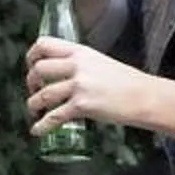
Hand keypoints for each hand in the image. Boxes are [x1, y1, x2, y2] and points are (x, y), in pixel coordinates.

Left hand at [25, 39, 147, 140]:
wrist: (144, 96)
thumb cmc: (126, 82)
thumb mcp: (99, 62)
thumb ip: (79, 64)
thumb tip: (61, 73)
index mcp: (80, 52)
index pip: (44, 44)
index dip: (31, 56)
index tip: (31, 66)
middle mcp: (77, 65)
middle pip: (39, 69)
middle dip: (30, 82)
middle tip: (34, 91)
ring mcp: (80, 85)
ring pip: (43, 94)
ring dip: (33, 105)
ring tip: (35, 111)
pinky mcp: (83, 105)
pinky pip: (54, 116)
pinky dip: (42, 125)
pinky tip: (37, 130)